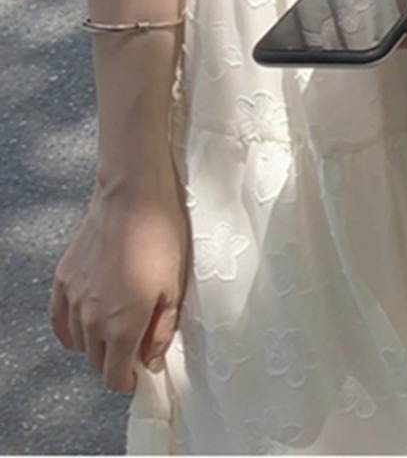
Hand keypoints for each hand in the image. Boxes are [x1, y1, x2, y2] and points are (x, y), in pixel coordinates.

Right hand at [49, 167, 188, 392]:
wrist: (133, 198)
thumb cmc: (163, 238)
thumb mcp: (175, 286)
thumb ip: (162, 329)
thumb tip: (151, 359)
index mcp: (123, 326)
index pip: (115, 376)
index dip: (128, 380)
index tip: (139, 373)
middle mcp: (91, 321)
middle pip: (96, 362)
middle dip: (114, 362)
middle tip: (133, 347)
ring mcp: (72, 301)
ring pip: (78, 344)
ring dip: (95, 345)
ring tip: (115, 329)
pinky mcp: (62, 281)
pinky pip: (59, 321)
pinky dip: (70, 330)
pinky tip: (84, 324)